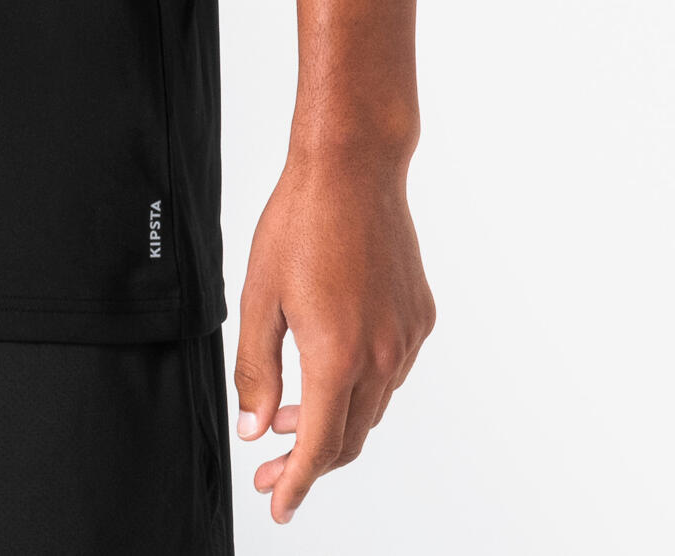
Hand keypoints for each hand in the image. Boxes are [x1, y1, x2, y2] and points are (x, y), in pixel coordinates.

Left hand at [234, 142, 433, 523]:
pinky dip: (360, 384)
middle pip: (348, 438)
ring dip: (334, 420)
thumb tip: (254, 428)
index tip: (278, 504)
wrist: (353, 169)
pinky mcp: (420, 318)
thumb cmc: (299, 223)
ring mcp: (406, 338)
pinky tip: (331, 363)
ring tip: (291, 412)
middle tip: (271, 465)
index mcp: (336, 356)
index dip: (296, 484)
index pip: (318, 447)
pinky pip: (391, 371)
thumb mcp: (258, 296)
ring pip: (371, 407)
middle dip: (309, 462)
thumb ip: (255, 369)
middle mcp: (381, 357)